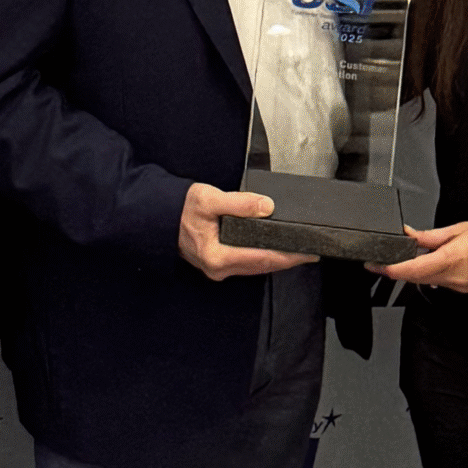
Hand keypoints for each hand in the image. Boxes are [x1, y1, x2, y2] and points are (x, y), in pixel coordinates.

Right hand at [178, 182, 318, 279]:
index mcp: (217, 257)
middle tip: (310, 252)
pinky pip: (247, 264)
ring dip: (277, 260)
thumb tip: (265, 207)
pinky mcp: (218, 263)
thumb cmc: (179, 208)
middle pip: (262, 267)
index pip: (262, 258)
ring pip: (256, 267)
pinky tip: (274, 250)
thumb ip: (238, 203)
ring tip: (297, 251)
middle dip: (287, 260)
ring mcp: (218, 268)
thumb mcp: (208, 199)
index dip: (288, 256)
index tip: (307, 252)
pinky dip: (264, 258)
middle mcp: (218, 268)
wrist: (157, 216)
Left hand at [369, 221, 467, 292]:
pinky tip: (427, 265)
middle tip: (381, 263)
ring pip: (424, 282)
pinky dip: (427, 275)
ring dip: (411, 273)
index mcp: (450, 258)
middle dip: (396, 271)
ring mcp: (456, 285)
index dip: (392, 269)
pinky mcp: (459, 289)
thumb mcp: (454, 230)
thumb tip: (408, 235)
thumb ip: (427, 236)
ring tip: (405, 260)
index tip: (377, 266)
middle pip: (415, 278)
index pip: (414, 268)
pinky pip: (436, 283)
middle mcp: (452, 276)